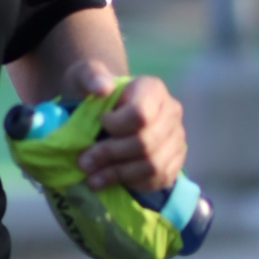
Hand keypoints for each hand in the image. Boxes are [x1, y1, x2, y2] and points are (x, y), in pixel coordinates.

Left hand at [65, 59, 186, 192]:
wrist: (102, 110)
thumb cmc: (92, 93)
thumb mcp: (82, 77)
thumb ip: (90, 76)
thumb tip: (102, 87)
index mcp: (152, 89)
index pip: (141, 114)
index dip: (116, 125)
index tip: (99, 123)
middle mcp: (171, 112)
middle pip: (145, 143)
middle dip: (110, 155)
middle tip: (83, 162)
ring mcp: (176, 138)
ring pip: (153, 165)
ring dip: (119, 174)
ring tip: (93, 177)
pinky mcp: (174, 160)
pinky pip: (159, 179)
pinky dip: (133, 183)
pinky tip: (112, 180)